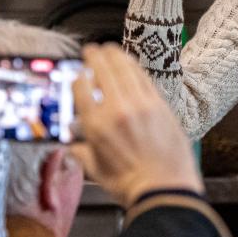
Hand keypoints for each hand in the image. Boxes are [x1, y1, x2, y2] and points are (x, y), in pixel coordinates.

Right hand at [69, 43, 200, 208]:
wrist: (164, 188)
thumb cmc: (129, 184)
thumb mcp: (96, 170)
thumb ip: (82, 153)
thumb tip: (73, 147)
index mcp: (96, 125)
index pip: (81, 88)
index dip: (78, 77)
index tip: (78, 74)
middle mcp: (117, 109)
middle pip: (103, 71)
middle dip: (95, 57)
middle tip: (91, 50)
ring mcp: (141, 104)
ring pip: (125, 69)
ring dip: (115, 55)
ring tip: (109, 48)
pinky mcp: (160, 105)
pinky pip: (144, 78)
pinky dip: (134, 67)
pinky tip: (130, 63)